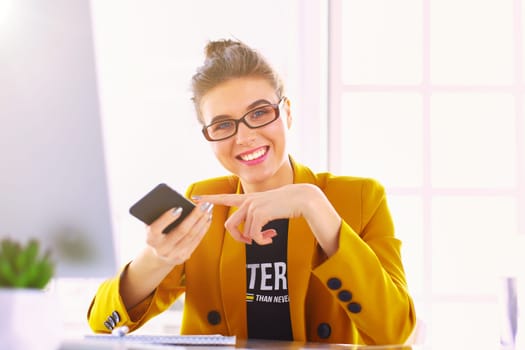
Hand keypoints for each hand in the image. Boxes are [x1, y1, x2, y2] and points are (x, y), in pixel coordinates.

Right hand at [145, 201, 213, 265]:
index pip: (157, 228)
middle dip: (194, 216)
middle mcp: (161, 249)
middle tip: (204, 204)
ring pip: (192, 235)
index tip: (179, 207)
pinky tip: (208, 218)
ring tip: (209, 208)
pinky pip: (196, 240)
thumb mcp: (151, 224)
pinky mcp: (184, 256)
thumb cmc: (156, 232)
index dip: (167, 218)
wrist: (157, 255)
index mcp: (150, 239)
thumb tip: (177, 200)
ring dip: (202, 220)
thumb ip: (159, 214)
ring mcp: (173, 255)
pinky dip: (203, 228)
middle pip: (181, 231)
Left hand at [195, 184, 312, 245]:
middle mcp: (247, 201)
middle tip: (250, 242)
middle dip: (238, 238)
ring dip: (257, 240)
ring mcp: (252, 206)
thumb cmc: (287, 205)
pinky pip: (254, 236)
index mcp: (248, 198)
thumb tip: (251, 236)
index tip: (195, 198)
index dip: (209, 199)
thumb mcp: (268, 209)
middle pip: (229, 226)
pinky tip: (272, 237)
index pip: (225, 198)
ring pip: (245, 233)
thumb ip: (257, 217)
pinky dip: (263, 241)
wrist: (301, 199)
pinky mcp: (258, 213)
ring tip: (269, 238)